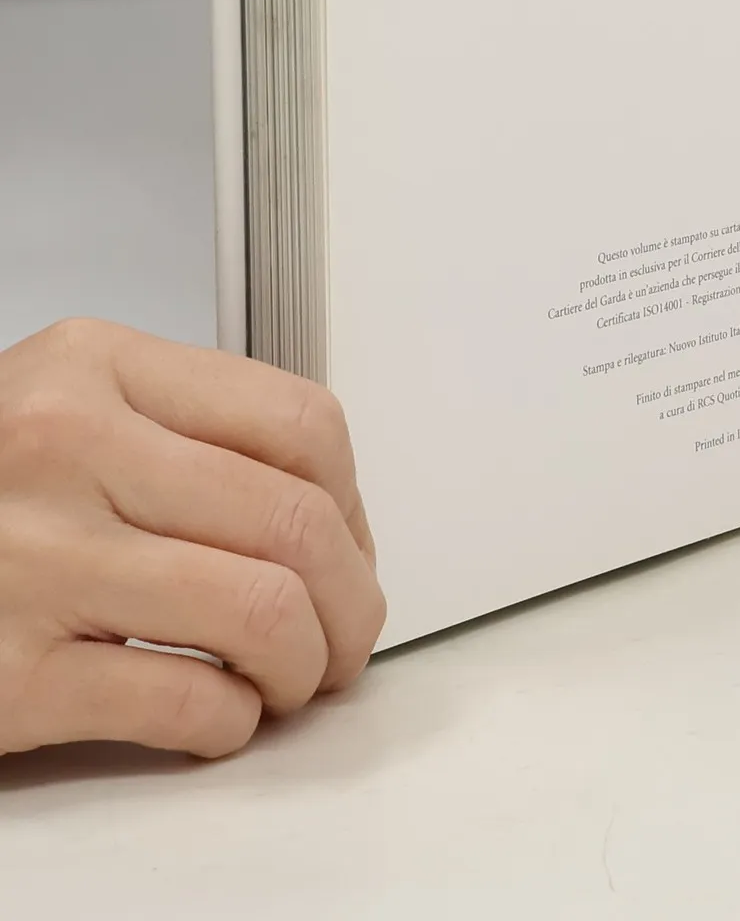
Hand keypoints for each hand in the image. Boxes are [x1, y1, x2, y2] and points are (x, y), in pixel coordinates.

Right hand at [0, 319, 383, 758]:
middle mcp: (65, 448)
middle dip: (352, 595)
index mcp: (94, 369)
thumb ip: (180, 430)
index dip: (354, 501)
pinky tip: (220, 715)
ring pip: (262, 609)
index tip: (351, 544)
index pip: (300, 423)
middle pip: (295, 520)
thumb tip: (323, 506)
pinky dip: (230, 722)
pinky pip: (185, 701)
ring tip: (296, 678)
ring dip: (308, 662)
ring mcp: (34, 561)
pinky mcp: (9, 675)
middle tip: (350, 632)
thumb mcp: (60, 408)